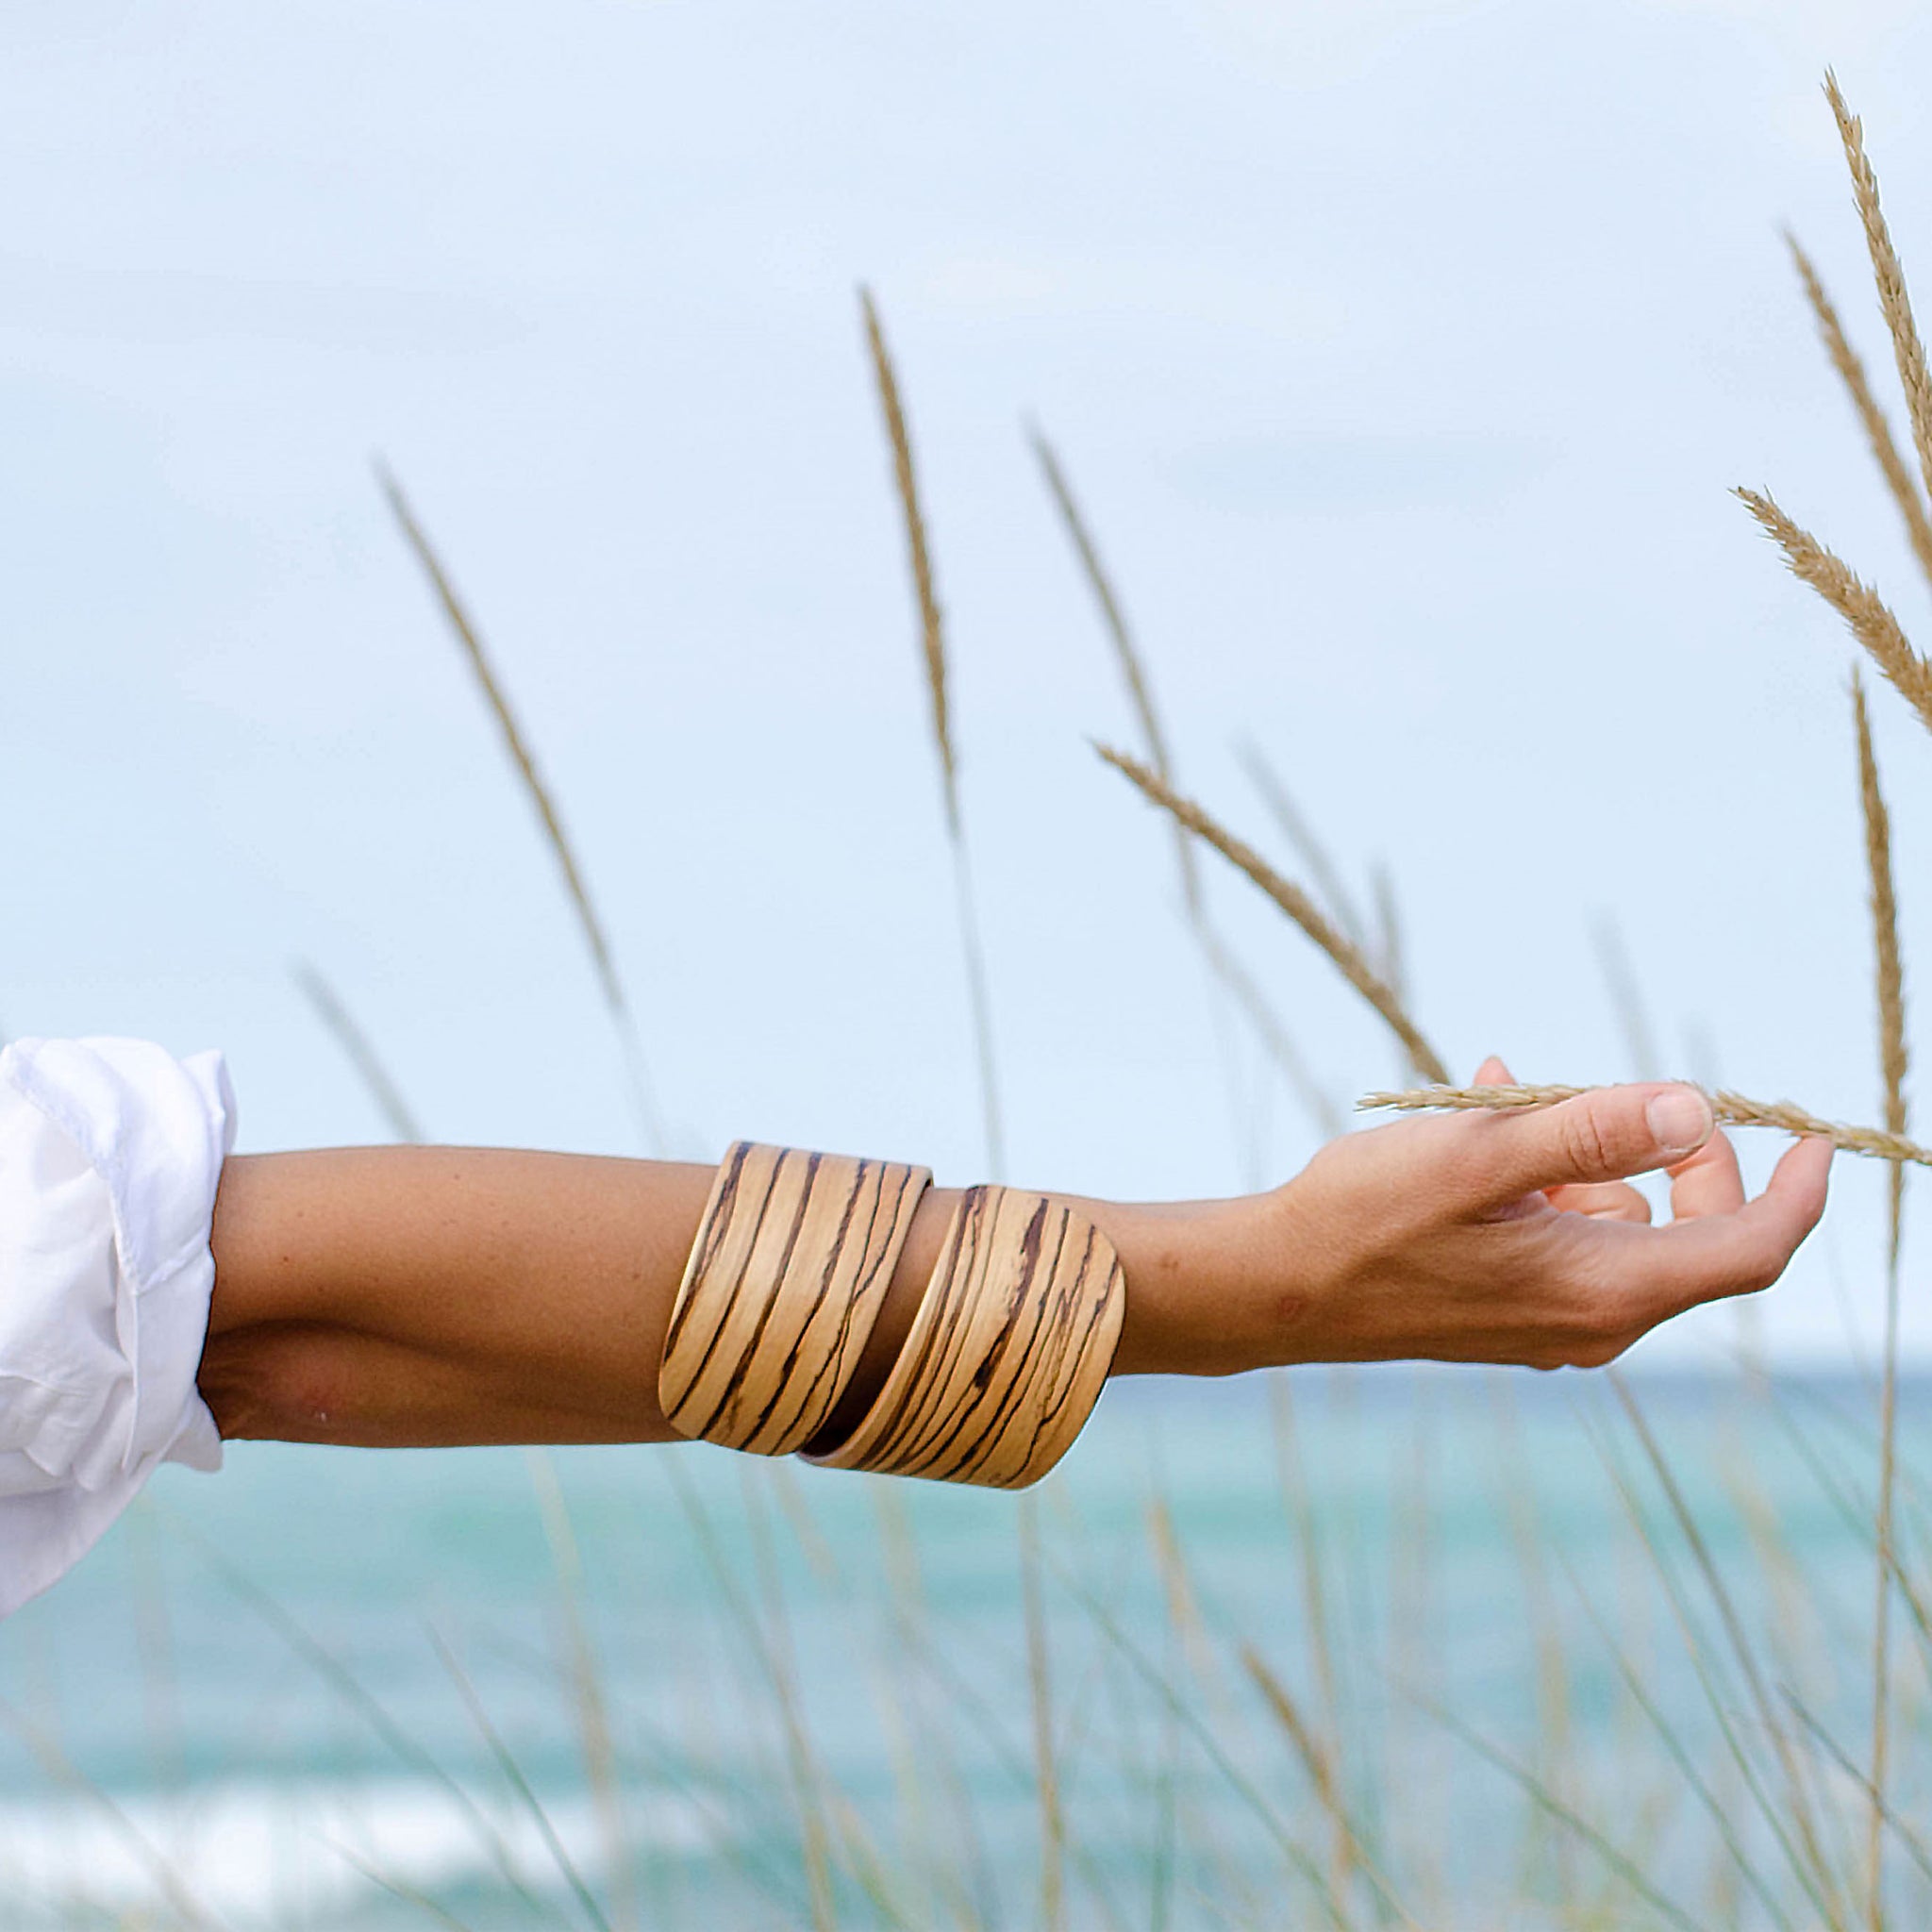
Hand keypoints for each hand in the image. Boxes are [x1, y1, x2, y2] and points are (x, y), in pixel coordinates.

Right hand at [1119, 1056, 1831, 1375]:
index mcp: (1605, 1288)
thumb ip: (1591, 1131)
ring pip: (1619, 1227)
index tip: (1814, 1136)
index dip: (1795, 1192)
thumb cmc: (1369, 1219)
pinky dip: (1547, 1180)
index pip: (1750, 1249)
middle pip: (1691, 1237)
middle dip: (1680, 1157)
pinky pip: (1564, 1236)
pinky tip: (1490, 1116)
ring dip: (1589, 1155)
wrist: (1276, 1289)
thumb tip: (1695, 1106)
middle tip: (1638, 1096)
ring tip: (1515, 1095)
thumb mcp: (1479, 1157)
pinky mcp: (1508, 1311)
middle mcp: (1591, 1320)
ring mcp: (1548, 1322)